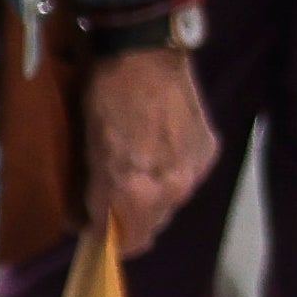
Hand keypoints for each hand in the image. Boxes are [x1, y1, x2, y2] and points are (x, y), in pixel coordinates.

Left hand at [85, 48, 215, 257]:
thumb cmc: (104, 97)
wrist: (146, 53)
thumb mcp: (88, 149)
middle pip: (152, 227)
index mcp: (135, 193)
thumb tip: (90, 215)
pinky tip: (161, 149)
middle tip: (111, 197)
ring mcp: (194, 171)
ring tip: (138, 169)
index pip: (127, 243)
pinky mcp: (208, 152)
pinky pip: (187, 177)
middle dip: (130, 219)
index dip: (107, 240)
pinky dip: (172, 173)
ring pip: (171, 203)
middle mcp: (171, 191)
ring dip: (153, 197)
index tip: (93, 227)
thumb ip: (95, 190)